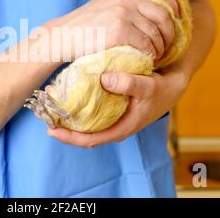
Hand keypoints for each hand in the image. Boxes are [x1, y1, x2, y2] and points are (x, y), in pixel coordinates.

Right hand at [45, 0, 178, 60]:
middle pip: (163, 14)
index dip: (175, 4)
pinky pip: (146, 44)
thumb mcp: (107, 4)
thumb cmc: (85, 25)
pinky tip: (146, 59)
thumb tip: (151, 2)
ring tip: (156, 55)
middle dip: (171, 32)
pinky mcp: (119, 32)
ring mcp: (122, 14)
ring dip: (160, 47)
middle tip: (168, 45)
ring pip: (156, 32)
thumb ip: (128, 1)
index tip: (176, 19)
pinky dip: (150, 54)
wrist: (64, 37)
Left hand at [47, 67, 188, 147]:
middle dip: (63, 121)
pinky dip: (79, 99)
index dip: (69, 137)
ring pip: (85, 118)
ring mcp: (112, 115)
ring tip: (53, 95)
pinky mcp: (111, 103)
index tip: (51, 129)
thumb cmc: (163, 89)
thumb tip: (104, 79)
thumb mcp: (149, 86)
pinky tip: (69, 87)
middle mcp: (113, 124)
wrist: (173, 82)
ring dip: (69, 110)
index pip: (90, 139)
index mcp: (121, 128)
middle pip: (83, 130)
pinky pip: (91, 106)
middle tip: (45, 107)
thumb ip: (130, 84)